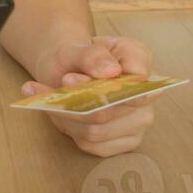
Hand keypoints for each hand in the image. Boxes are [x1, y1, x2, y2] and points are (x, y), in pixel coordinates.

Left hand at [22, 34, 160, 156]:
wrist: (70, 70)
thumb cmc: (77, 58)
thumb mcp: (76, 48)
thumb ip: (92, 56)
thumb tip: (111, 71)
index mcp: (139, 59)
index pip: (133, 81)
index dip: (99, 85)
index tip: (67, 79)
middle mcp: (147, 94)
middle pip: (109, 111)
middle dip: (72, 105)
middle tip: (45, 91)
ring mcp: (139, 121)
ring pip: (96, 131)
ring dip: (65, 118)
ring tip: (46, 101)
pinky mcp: (125, 142)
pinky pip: (91, 144)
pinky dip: (68, 130)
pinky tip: (57, 113)